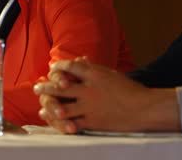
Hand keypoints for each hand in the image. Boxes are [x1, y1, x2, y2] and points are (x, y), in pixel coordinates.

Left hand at [34, 58, 179, 132]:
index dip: (59, 66)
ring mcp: (90, 106)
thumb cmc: (130, 90)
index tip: (52, 67)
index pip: (71, 66)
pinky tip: (55, 121)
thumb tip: (81, 58)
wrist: (145, 109)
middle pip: (60, 86)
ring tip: (41, 107)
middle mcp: (89, 89)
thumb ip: (94, 68)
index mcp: (95, 75)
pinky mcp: (93, 121)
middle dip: (46, 87)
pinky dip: (62, 122)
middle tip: (36, 88)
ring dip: (49, 106)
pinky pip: (73, 123)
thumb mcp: (112, 74)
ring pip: (62, 106)